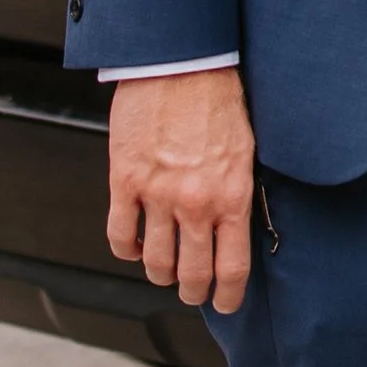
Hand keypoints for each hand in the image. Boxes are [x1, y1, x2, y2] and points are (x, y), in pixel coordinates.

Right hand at [107, 66, 255, 313]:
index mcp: (232, 196)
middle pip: (192, 274)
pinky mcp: (124, 180)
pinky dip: (127, 249)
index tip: (225, 303)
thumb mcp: (246, 152)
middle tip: (192, 291)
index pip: (233, 267)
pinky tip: (136, 244)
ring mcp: (157, 194)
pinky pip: (120, 235)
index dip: (228, 295)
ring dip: (160, 273)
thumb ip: (238, 194)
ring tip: (164, 269)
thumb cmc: (218, 99)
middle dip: (193, 291)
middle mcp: (196, 202)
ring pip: (155, 262)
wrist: (182, 62)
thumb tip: (236, 229)